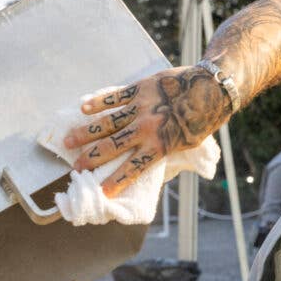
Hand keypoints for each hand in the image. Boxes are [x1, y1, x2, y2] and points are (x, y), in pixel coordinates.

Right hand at [63, 65, 230, 197]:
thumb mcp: (185, 146)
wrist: (211, 88)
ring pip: (108, 123)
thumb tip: (143, 164)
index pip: (132, 168)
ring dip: (86, 133)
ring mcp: (141, 107)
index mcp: (159, 146)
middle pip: (112, 147)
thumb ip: (162, 153)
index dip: (116, 181)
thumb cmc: (200, 121)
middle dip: (91, 159)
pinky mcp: (140, 89)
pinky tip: (83, 108)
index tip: (100, 191)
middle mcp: (146, 128)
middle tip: (75, 167)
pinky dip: (98, 103)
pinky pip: (114, 97)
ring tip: (68, 141)